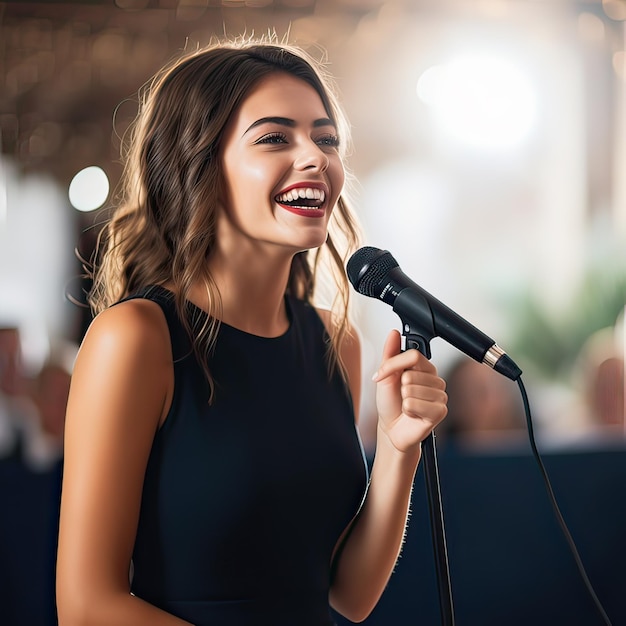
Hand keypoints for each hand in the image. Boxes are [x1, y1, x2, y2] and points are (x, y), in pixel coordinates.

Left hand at [373, 329, 447, 453]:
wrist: (392, 429)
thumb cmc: (391, 403)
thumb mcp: (385, 375)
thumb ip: (390, 353)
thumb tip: (393, 333)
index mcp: (425, 367)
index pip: (413, 355)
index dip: (393, 365)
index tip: (382, 374)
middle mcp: (436, 379)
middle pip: (411, 373)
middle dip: (398, 386)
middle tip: (400, 395)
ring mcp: (440, 395)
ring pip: (412, 389)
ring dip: (404, 400)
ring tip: (407, 406)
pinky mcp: (440, 411)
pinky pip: (415, 404)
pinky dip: (408, 410)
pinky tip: (412, 414)